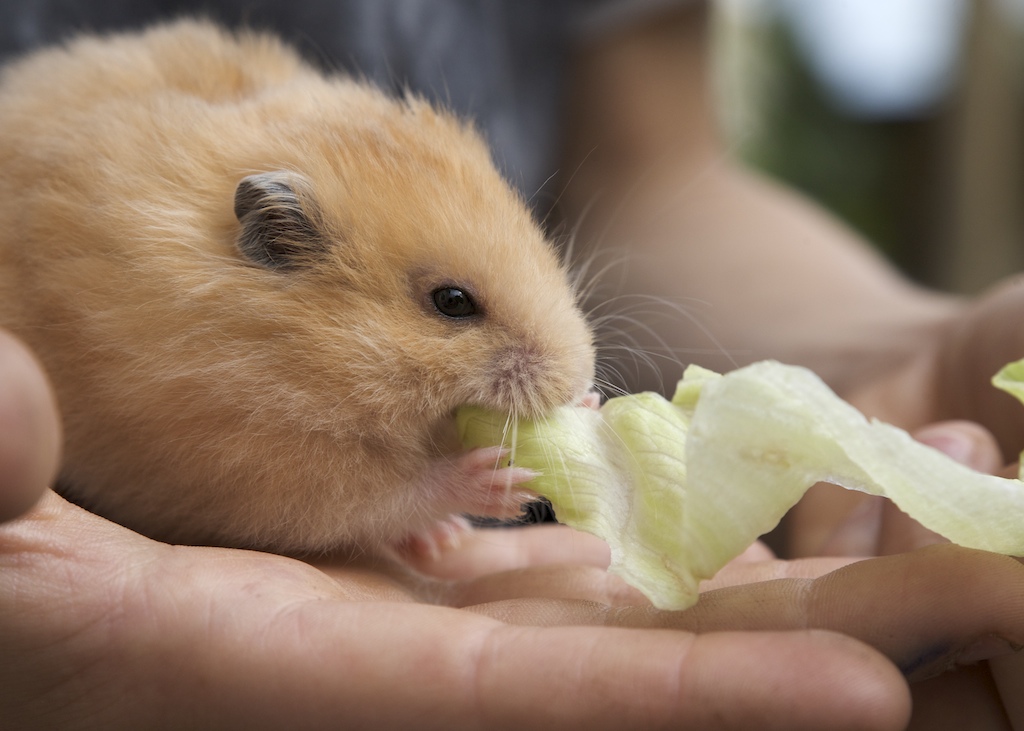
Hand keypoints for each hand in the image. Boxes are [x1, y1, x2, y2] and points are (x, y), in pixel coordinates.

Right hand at [2, 328, 1020, 730]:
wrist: (20, 565)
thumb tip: (16, 430)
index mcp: (282, 670)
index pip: (521, 706)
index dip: (690, 707)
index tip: (865, 697)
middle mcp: (375, 655)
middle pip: (618, 663)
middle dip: (786, 641)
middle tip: (953, 591)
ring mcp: (399, 608)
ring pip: (604, 599)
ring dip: (744, 571)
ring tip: (889, 517)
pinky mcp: (396, 561)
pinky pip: (546, 549)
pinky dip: (642, 525)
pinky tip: (730, 488)